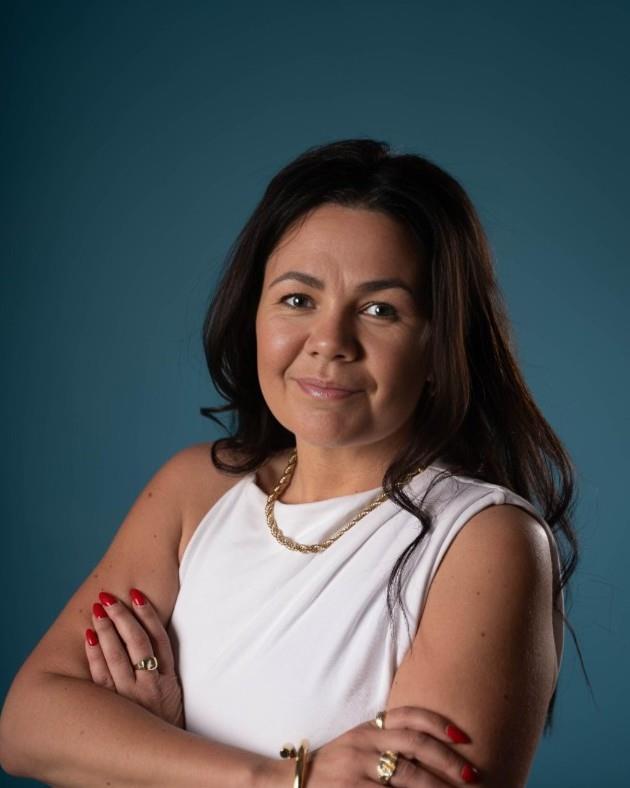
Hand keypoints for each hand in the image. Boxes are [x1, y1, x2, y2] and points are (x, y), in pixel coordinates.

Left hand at [84, 588, 183, 727]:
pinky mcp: (113, 709)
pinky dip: (95, 655)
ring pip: (117, 656)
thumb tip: (148, 629)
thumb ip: (163, 664)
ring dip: (107, 629)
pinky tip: (89, 636)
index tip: (136, 595)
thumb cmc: (163, 721)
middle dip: (122, 617)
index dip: (148, 615)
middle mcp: (150, 686)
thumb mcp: (173, 692)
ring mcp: (130, 697)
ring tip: (98, 609)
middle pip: (137, 643)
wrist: (158, 759)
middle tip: (109, 597)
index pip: (159, 638)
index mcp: (168, 679)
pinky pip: (101, 677)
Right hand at [264, 706, 480, 786]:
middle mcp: (364, 745)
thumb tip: (433, 752)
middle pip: (414, 747)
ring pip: (405, 777)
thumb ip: (388, 742)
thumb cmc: (334, 766)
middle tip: (472, 775)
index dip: (438, 724)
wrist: (292, 784)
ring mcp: (356, 771)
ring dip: (435, 787)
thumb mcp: (358, 745)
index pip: (408, 717)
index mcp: (368, 730)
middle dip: (447, 761)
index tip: (464, 737)